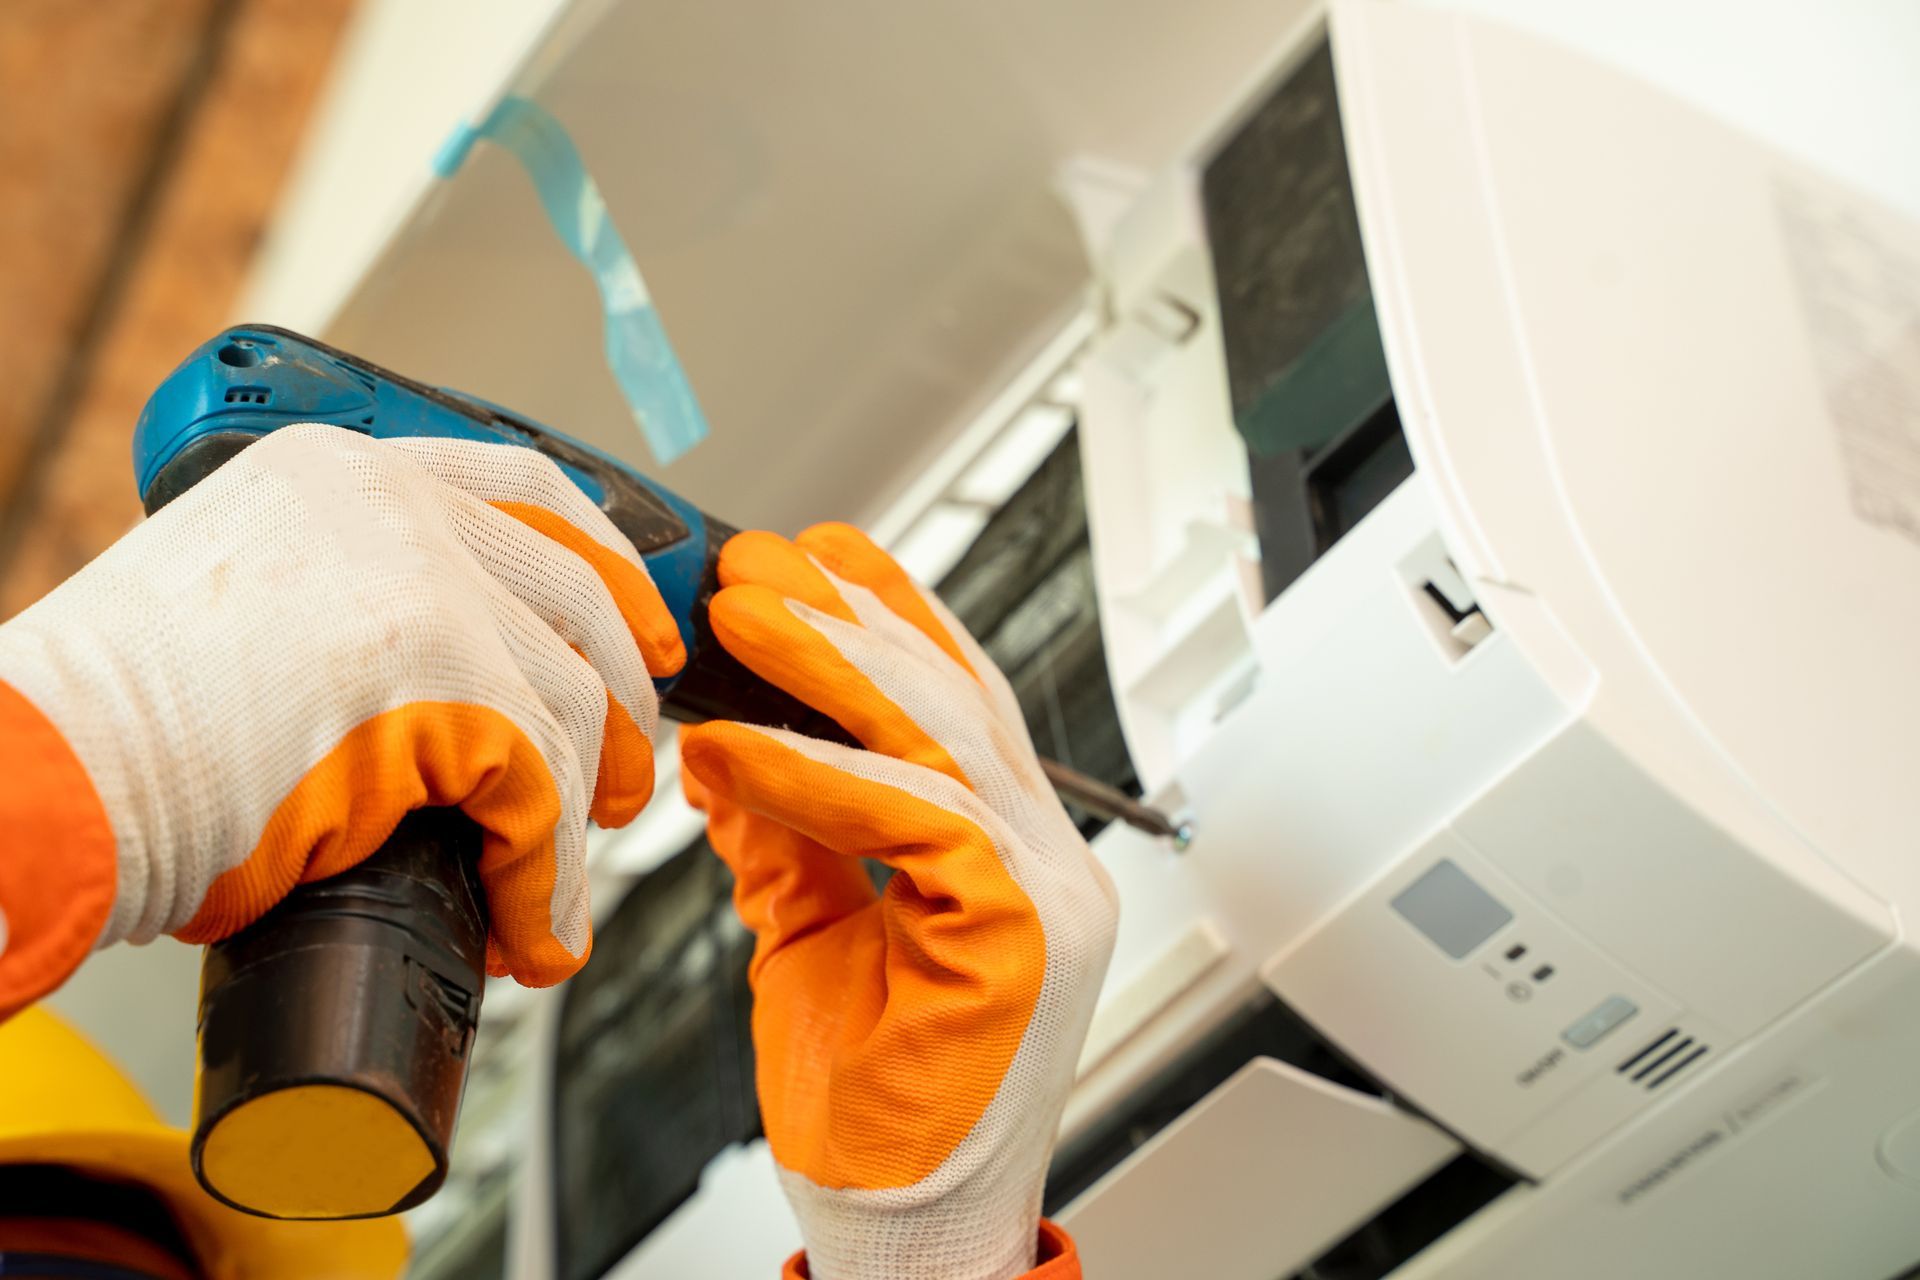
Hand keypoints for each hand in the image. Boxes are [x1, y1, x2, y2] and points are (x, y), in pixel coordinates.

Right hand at [0, 423, 682, 984]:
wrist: (43, 772)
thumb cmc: (114, 719)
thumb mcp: (249, 605)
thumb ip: (357, 609)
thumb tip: (461, 696)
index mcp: (346, 474)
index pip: (525, 487)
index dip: (605, 564)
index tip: (641, 629)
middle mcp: (395, 510)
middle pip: (573, 594)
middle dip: (617, 698)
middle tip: (620, 778)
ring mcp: (424, 587)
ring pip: (566, 705)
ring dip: (575, 813)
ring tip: (553, 883)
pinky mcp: (440, 685)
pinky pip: (539, 791)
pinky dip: (545, 877)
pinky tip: (528, 926)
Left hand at [681, 523, 1116, 1279]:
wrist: (909, 1231)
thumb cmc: (873, 1106)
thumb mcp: (816, 940)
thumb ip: (790, 841)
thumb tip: (727, 752)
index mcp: (1013, 855)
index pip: (955, 704)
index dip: (886, 620)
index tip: (812, 559)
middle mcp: (1048, 861)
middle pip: (952, 700)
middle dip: (850, 619)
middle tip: (759, 564)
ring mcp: (1052, 895)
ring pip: (944, 738)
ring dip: (836, 664)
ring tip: (748, 612)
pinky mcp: (1025, 934)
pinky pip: (917, 820)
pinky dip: (821, 775)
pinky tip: (742, 746)